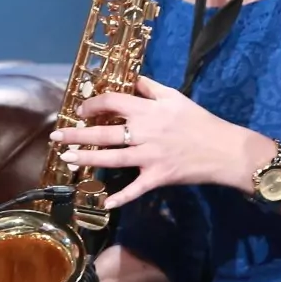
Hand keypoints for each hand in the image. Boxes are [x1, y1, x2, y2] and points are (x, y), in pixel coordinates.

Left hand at [52, 75, 263, 209]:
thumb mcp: (175, 97)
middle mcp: (145, 132)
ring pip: (112, 158)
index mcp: (149, 110)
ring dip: (87, 159)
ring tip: (66, 158)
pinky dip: (121, 197)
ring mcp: (150, 157)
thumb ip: (150, 88)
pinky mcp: (158, 176)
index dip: (93, 105)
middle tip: (56, 136)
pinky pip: (136, 188)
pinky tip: (104, 202)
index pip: (113, 102)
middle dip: (77, 134)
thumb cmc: (199, 121)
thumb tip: (129, 79)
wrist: (224, 149)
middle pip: (105, 133)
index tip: (81, 110)